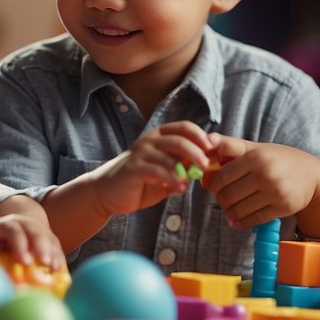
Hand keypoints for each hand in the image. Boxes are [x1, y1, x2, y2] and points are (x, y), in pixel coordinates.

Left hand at [0, 212, 64, 271]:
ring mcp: (40, 231)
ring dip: (53, 254)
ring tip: (54, 269)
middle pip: (35, 232)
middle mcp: (25, 225)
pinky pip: (57, 249)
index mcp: (6, 225)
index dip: (19, 244)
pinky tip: (60, 271)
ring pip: (49, 240)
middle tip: (43, 263)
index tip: (24, 262)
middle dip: (40, 247)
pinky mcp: (51, 241)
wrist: (16, 226)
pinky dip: (59, 259)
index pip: (13, 230)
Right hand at [88, 121, 215, 216]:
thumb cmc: (138, 181)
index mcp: (158, 137)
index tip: (211, 149)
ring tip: (191, 182)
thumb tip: (205, 165)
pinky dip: (172, 180)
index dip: (199, 135)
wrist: (107, 192)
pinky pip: (158, 171)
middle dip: (196, 152)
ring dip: (185, 169)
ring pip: (169, 155)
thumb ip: (181, 167)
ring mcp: (140, 154)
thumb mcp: (164, 172)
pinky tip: (179, 188)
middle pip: (178, 139)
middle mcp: (149, 141)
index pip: (183, 127)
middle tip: (205, 165)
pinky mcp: (134, 169)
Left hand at [201, 135, 319, 229]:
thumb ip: (229, 145)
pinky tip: (237, 219)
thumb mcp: (255, 148)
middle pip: (228, 195)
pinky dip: (240, 222)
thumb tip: (206, 140)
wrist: (312, 175)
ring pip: (238, 210)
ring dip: (229, 212)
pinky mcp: (283, 208)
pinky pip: (253, 220)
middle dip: (220, 199)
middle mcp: (265, 175)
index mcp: (255, 157)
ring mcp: (275, 193)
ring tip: (229, 208)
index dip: (212, 184)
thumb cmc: (277, 159)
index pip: (222, 177)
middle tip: (222, 198)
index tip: (212, 186)